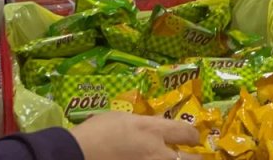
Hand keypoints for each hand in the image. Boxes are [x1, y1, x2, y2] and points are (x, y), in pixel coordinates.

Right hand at [70, 112, 201, 159]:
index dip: (193, 135)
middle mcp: (157, 153)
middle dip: (195, 158)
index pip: (186, 132)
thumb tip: (155, 123)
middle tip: (193, 157)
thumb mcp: (121, 118)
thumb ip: (142, 122)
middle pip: (191, 159)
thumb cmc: (96, 132)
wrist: (77, 154)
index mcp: (152, 130)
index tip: (193, 137)